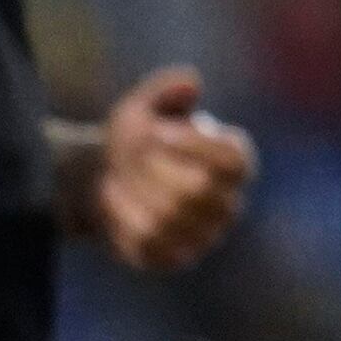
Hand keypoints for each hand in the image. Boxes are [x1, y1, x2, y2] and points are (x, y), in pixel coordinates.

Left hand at [84, 66, 258, 272]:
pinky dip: (122, 216)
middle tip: (129, 152)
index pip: (234, 161)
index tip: (156, 132)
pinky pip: (148, 243)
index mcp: (235, 163)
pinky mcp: (174, 258)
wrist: (105, 179)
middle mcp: (228, 203)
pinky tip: (109, 193)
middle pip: (198, 191)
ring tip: (115, 172)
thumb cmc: (134, 138)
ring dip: (134, 191)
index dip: (195, 146)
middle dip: (155, 168)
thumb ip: (165, 90)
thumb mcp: (143, 106)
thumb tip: (191, 82)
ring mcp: (204, 235)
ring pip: (171, 219)